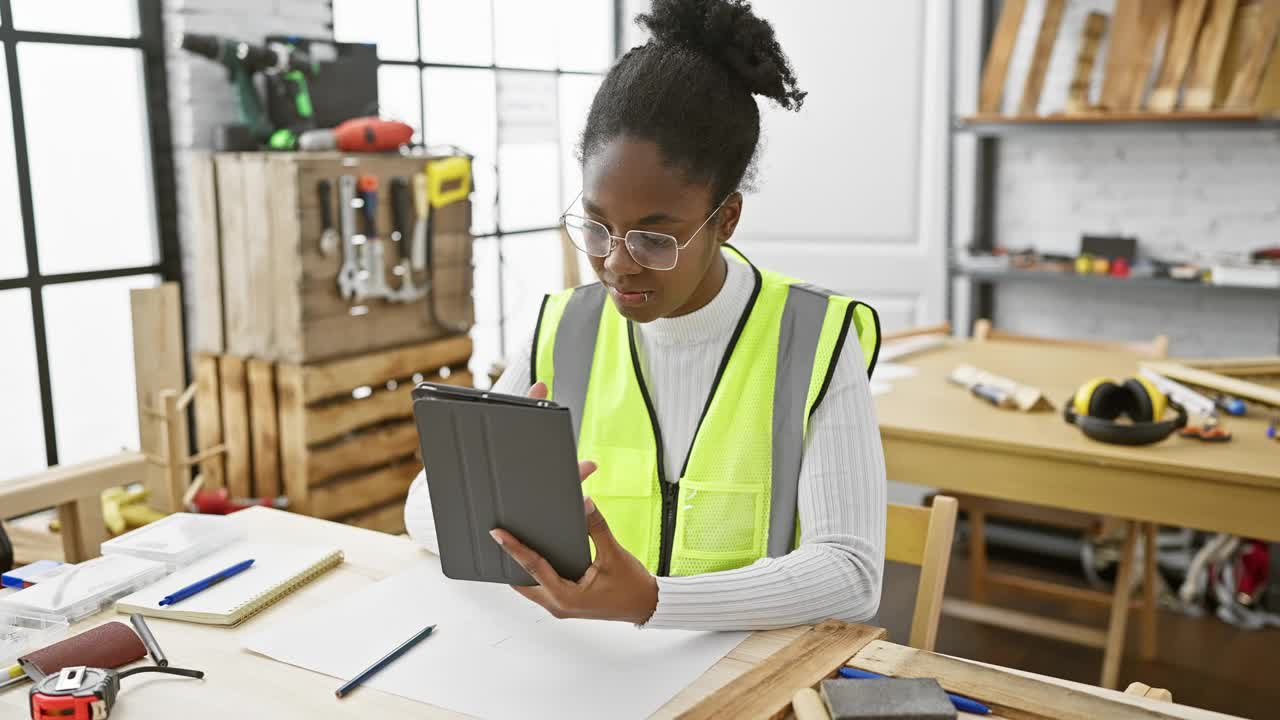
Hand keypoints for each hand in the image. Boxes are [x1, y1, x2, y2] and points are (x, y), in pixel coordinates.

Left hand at [489, 383, 658, 623]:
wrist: (645, 606)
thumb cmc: (632, 586)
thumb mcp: (613, 554)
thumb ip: (596, 527)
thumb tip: (584, 502)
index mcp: (566, 597)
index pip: (533, 568)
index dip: (514, 548)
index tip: (498, 534)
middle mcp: (558, 605)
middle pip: (522, 582)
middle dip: (510, 561)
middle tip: (500, 536)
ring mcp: (560, 606)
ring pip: (529, 587)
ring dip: (521, 568)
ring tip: (513, 543)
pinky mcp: (565, 603)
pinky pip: (541, 588)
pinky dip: (535, 572)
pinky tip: (536, 555)